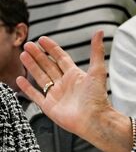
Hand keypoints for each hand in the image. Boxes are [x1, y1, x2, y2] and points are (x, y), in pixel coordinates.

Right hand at [18, 32, 133, 151]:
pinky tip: (19, 78)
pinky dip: (27, 88)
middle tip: (27, 45)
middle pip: (48, 66)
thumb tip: (100, 31)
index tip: (42, 39)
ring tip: (22, 55)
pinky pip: (35, 95)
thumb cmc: (97, 97)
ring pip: (40, 78)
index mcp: (76, 76)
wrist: (94, 120)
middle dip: (38, 55)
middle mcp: (65, 85)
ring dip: (31, 66)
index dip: (52, 49)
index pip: (61, 58)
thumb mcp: (98, 71)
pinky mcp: (49, 107)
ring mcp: (56, 95)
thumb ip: (96, 51)